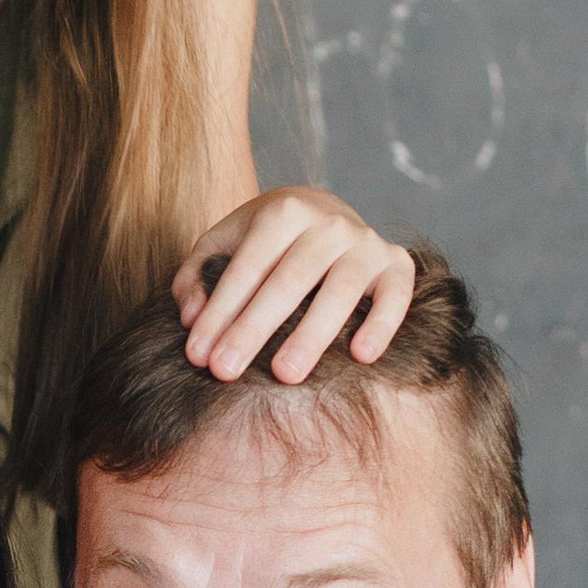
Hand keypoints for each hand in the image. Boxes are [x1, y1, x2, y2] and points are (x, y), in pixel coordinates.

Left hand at [173, 189, 414, 383]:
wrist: (324, 213)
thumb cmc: (264, 243)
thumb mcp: (221, 245)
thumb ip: (195, 276)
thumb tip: (190, 316)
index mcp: (283, 212)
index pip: (247, 268)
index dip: (220, 312)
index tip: (198, 356)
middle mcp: (328, 223)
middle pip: (289, 281)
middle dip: (254, 328)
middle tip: (226, 371)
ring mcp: (366, 243)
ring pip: (339, 290)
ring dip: (312, 334)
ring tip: (284, 375)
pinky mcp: (396, 264)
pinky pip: (395, 296)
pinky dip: (382, 324)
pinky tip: (361, 355)